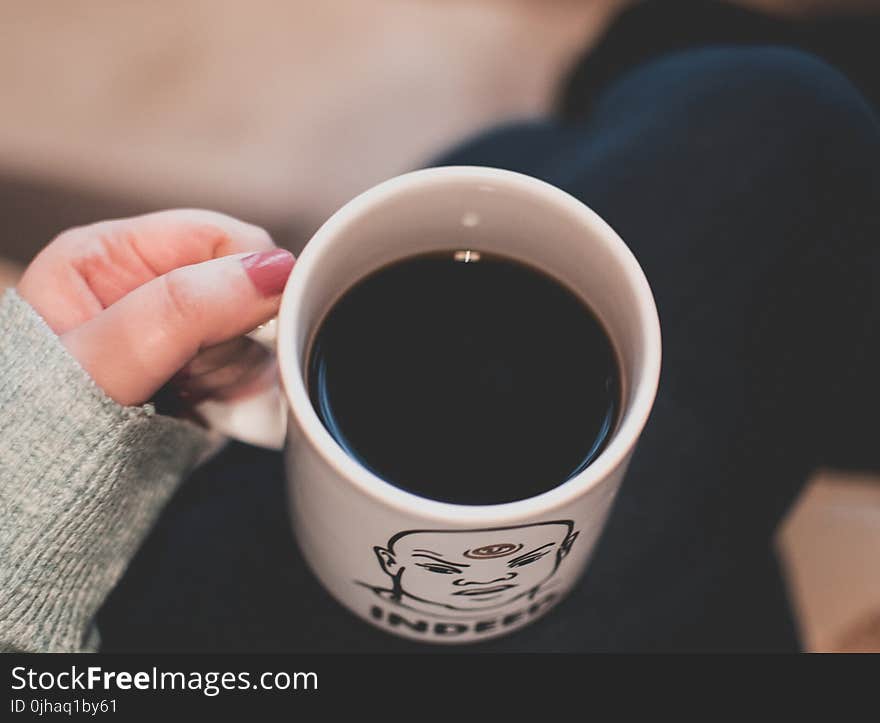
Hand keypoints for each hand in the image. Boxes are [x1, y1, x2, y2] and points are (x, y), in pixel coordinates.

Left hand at [17, 209, 294, 406]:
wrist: (37, 496)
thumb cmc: (37, 432)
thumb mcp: (102, 363)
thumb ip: (181, 309)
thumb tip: (268, 269)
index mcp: (107, 255)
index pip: (220, 238)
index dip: (249, 278)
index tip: (247, 326)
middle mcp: (145, 286)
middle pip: (244, 286)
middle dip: (234, 335)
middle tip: (191, 372)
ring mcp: (173, 331)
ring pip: (254, 332)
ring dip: (234, 371)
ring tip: (187, 394)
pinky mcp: (195, 370)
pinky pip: (250, 369)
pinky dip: (237, 392)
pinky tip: (201, 406)